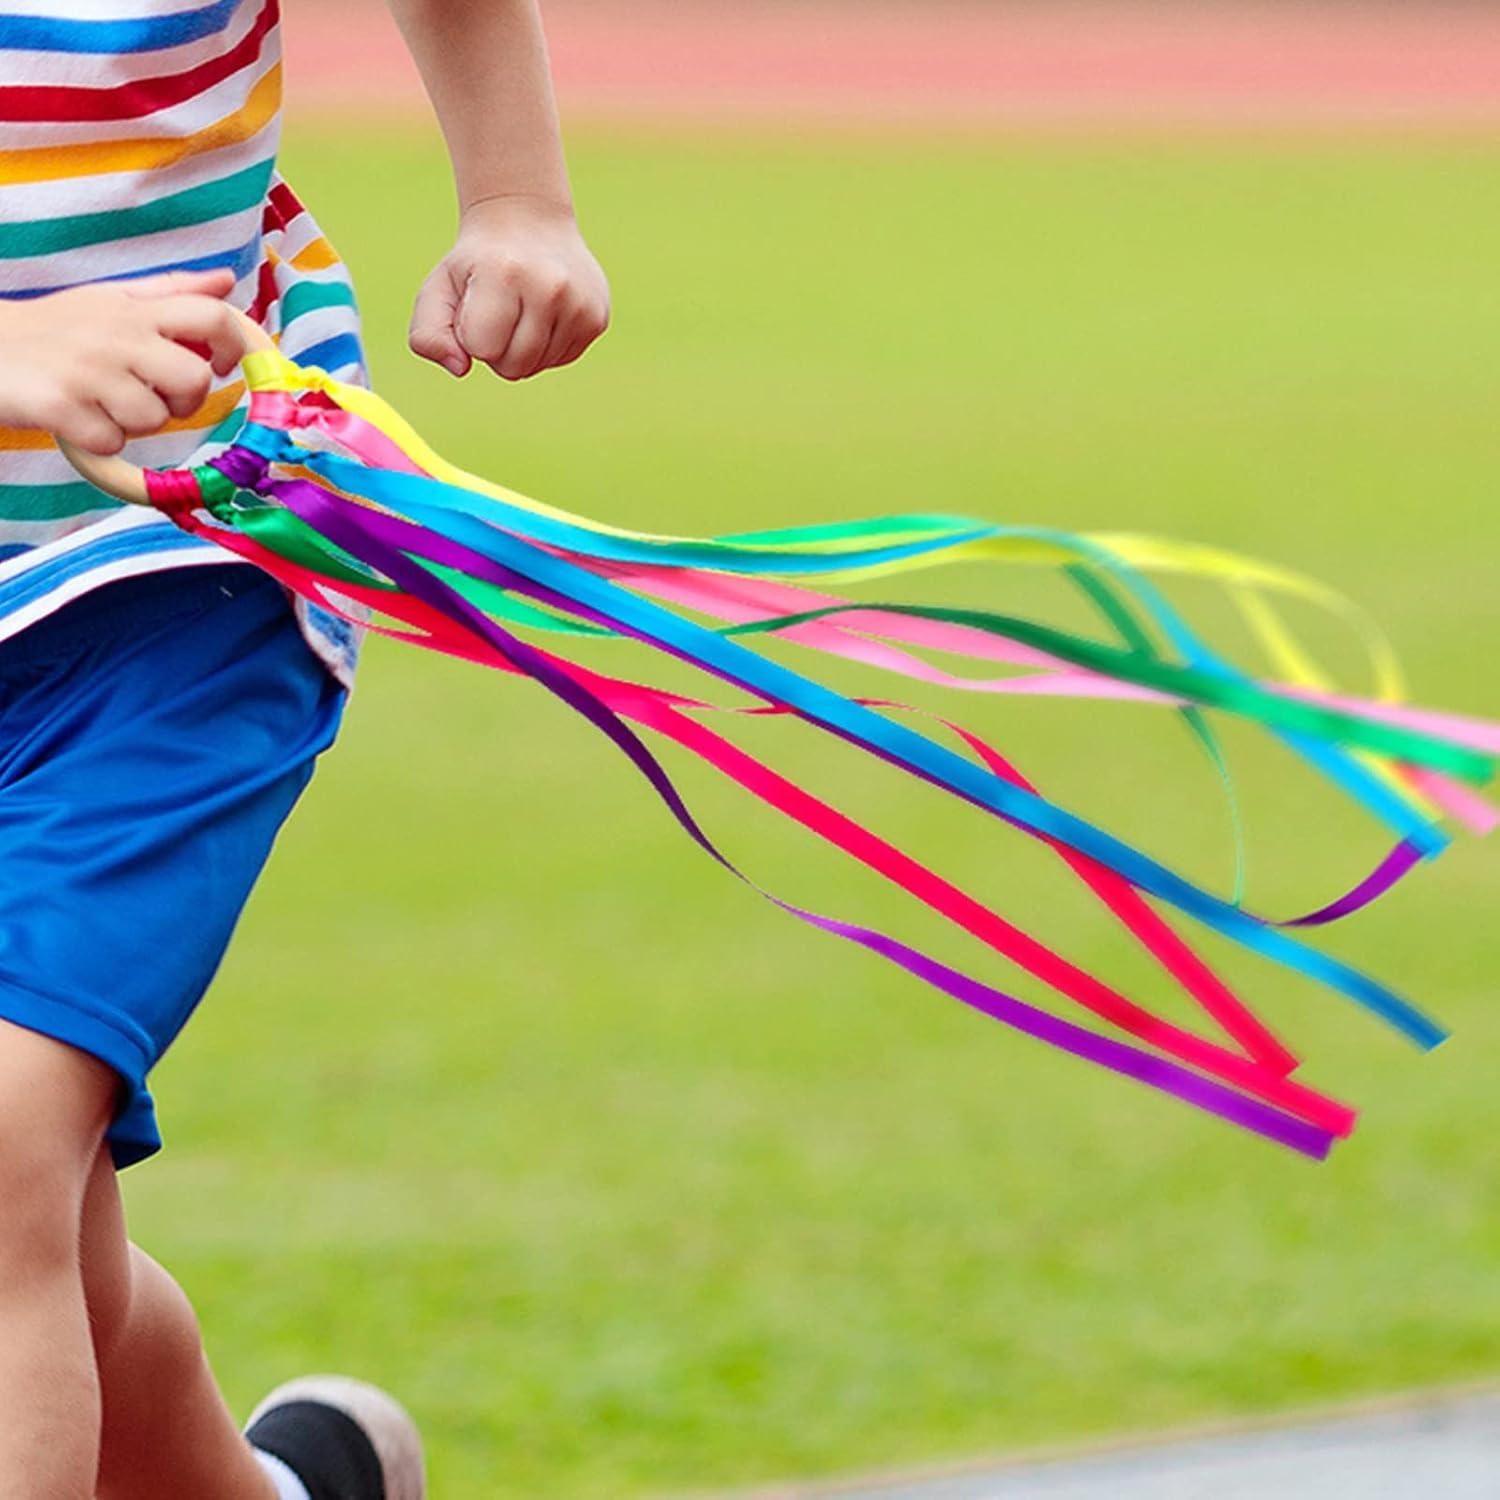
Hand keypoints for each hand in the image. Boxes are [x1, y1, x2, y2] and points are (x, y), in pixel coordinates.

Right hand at [0, 270, 242, 454]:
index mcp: (134, 309)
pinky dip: (99, 439)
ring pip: (155, 419)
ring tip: (103, 402)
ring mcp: (88, 371)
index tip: (220, 365)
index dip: (233, 346)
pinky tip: (77, 416)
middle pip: (194, 379)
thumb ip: (170, 292)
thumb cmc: (55, 329)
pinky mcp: (61, 406)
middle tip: (156, 398)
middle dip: (185, 401)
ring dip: (135, 423)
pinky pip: (112, 442)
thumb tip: (225, 282)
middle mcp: (116, 335)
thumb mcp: (111, 299)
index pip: (211, 317)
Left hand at [409, 195, 609, 380]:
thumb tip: (461, 368)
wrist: (528, 222)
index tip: (476, 306)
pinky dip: (547, 346)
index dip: (471, 335)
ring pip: (538, 366)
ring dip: (523, 349)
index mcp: (505, 274)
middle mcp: (550, 287)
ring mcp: (579, 303)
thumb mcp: (437, 290)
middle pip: (513, 367)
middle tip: (499, 311)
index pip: (482, 350)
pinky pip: (561, 360)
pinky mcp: (597, 318)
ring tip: (522, 309)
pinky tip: (544, 313)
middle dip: (497, 349)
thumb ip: (427, 335)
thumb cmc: (475, 264)